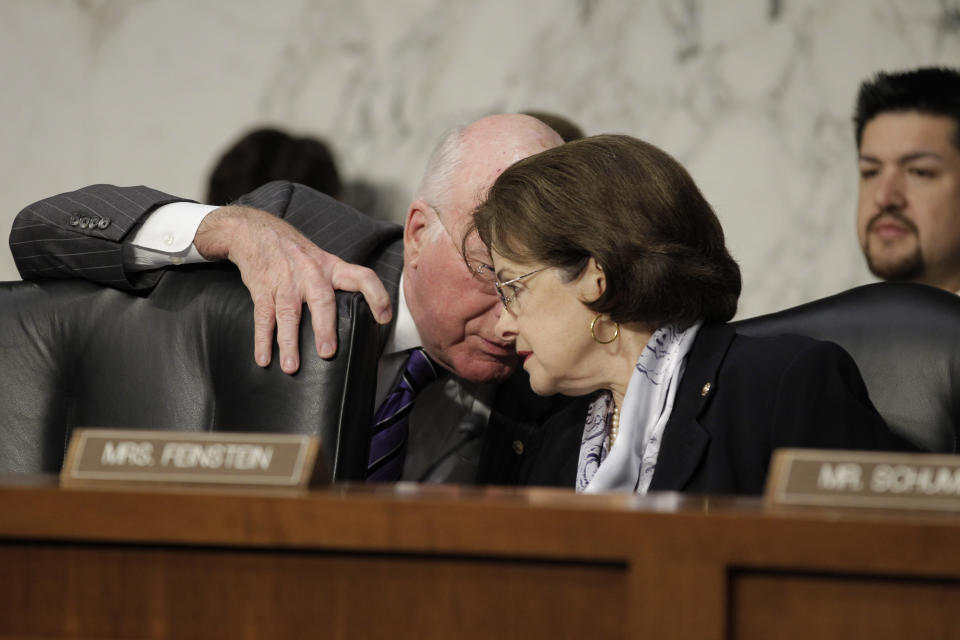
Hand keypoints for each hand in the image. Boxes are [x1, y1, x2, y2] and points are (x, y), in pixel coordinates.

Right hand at [194, 206, 391, 373]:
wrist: (257, 232)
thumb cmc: (297, 254)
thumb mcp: (323, 260)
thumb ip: (339, 284)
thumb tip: (362, 318)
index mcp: (332, 268)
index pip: (362, 277)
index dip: (377, 296)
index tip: (384, 318)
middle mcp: (311, 274)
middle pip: (322, 301)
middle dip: (324, 328)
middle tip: (327, 353)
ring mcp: (286, 283)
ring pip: (288, 314)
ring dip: (289, 342)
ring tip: (292, 367)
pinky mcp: (263, 290)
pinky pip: (263, 318)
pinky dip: (262, 341)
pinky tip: (264, 359)